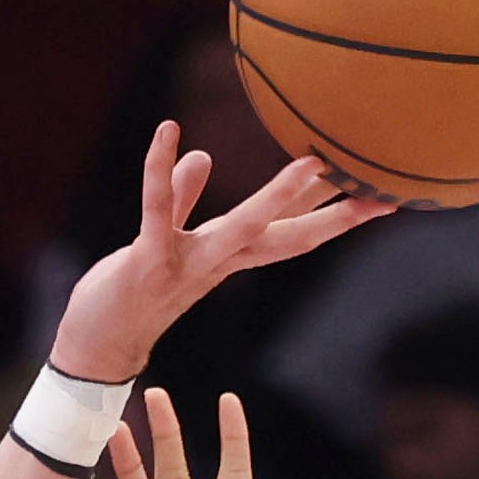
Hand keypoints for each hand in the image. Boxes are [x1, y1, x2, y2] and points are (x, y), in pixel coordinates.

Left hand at [52, 124, 388, 382]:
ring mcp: (184, 264)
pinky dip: (161, 169)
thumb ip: (182, 200)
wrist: (92, 348)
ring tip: (311, 161)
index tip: (386, 193)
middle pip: (284, 234)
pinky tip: (170, 130)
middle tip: (382, 190)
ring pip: (240, 229)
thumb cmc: (128, 295)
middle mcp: (215, 263)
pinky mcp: (147, 261)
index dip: (337, 212)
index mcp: (225, 257)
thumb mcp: (163, 242)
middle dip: (334, 212)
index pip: (290, 231)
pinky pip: (158, 209)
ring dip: (275, 197)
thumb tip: (201, 156)